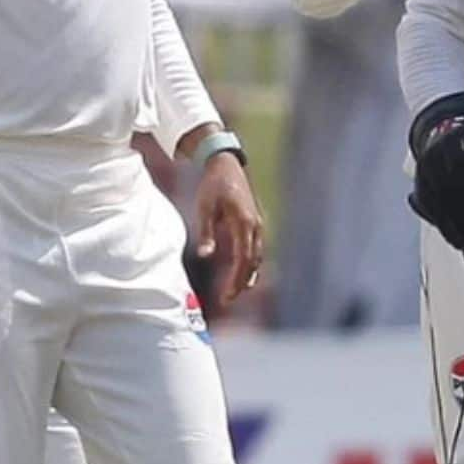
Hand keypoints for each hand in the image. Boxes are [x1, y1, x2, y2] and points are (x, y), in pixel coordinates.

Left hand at [194, 151, 266, 303]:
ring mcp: (259, 224)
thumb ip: (206, 232)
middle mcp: (256, 225)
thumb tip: (205, 255)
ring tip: (236, 290)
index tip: (226, 295)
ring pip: (258, 256)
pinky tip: (243, 272)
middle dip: (242, 282)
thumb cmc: (213, 185)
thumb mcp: (204, 208)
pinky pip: (257, 248)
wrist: (226, 164)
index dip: (236, 280)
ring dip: (248, 274)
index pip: (243, 259)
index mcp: (244, 222)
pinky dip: (251, 263)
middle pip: (253, 262)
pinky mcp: (256, 222)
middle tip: (228, 299)